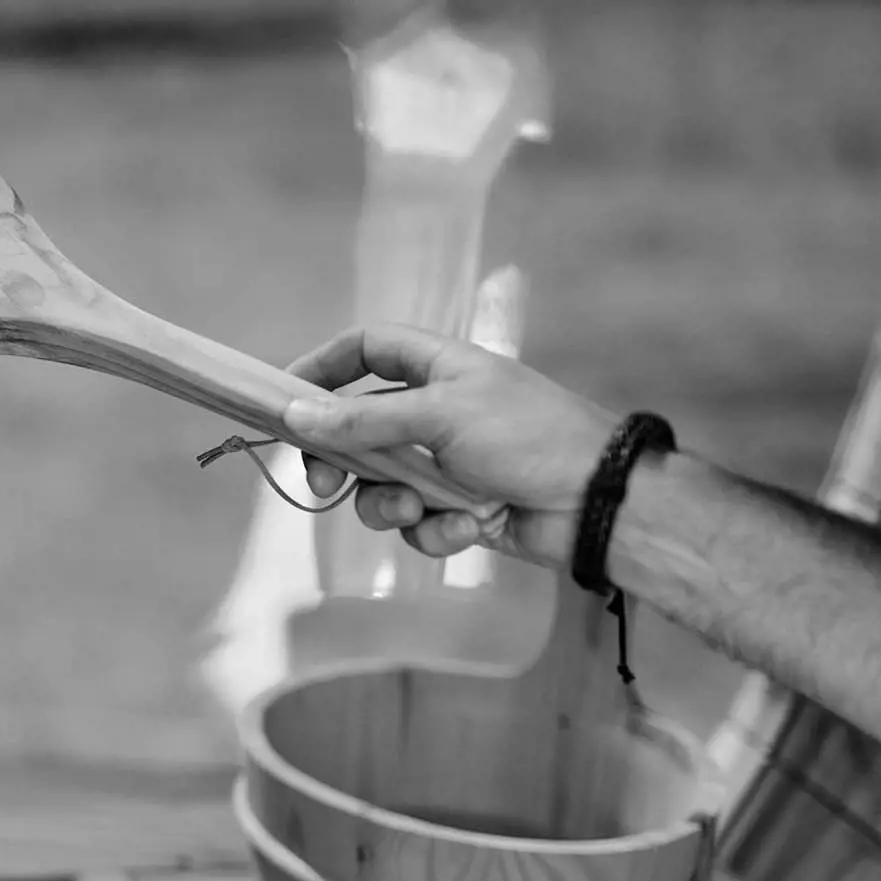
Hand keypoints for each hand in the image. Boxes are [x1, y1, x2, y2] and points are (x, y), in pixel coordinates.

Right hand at [278, 323, 618, 570]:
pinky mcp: (456, 509)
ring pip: (380, 488)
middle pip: (356, 430)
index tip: (284, 399)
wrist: (596, 502)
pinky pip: (417, 524)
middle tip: (322, 486)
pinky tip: (471, 526)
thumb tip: (295, 414)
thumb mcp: (440, 416)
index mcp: (436, 368)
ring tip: (423, 511)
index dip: (322, 367)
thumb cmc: (529, 436)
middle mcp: (434, 412)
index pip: (365, 350)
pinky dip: (437, 530)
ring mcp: (443, 463)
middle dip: (340, 462)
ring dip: (393, 505)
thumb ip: (364, 420)